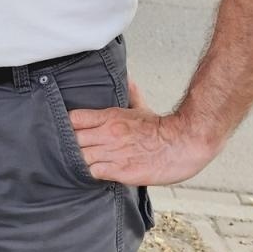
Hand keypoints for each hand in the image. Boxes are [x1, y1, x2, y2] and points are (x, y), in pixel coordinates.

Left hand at [67, 91, 218, 186]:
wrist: (184, 143)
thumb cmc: (163, 129)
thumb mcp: (142, 107)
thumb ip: (130, 94)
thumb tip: (127, 79)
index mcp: (110, 116)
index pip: (74, 118)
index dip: (68, 125)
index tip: (69, 129)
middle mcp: (108, 134)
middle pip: (72, 138)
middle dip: (70, 143)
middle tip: (74, 147)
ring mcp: (114, 153)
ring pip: (80, 157)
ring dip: (80, 159)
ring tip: (84, 161)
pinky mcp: (121, 171)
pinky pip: (95, 172)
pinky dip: (92, 172)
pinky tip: (97, 170)